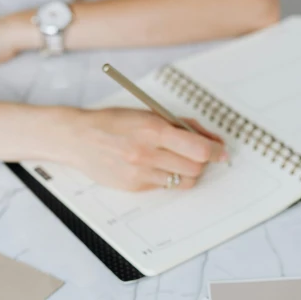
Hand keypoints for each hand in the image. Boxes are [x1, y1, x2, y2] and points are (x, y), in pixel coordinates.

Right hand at [55, 107, 227, 190]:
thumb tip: (209, 138)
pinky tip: (157, 166)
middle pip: (195, 167)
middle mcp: (147, 153)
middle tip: (201, 155)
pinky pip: (164, 186)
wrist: (79, 139)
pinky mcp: (135, 186)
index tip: (222, 152)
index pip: (198, 148)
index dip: (216, 151)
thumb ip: (180, 125)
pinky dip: (168, 177)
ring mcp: (141, 173)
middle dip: (203, 162)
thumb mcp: (148, 113)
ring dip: (189, 172)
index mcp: (153, 129)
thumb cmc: (113, 122)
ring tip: (180, 161)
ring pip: (183, 181)